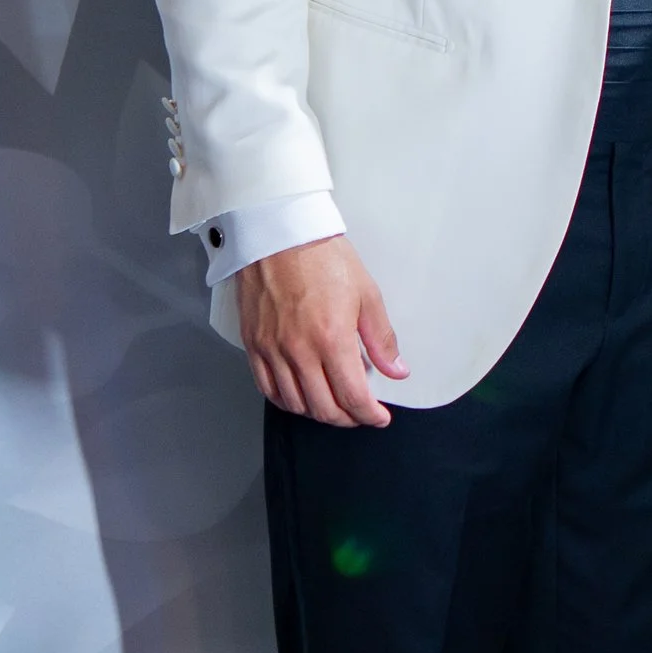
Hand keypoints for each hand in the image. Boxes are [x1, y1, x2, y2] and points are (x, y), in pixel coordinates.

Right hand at [234, 236, 404, 427]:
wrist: (280, 233)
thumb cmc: (322, 256)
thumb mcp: (366, 294)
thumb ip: (381, 339)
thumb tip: (397, 370)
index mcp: (332, 338)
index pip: (353, 397)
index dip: (370, 415)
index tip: (379, 416)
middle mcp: (299, 350)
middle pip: (324, 408)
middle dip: (348, 418)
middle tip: (360, 413)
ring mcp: (273, 350)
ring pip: (296, 403)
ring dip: (318, 412)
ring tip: (334, 405)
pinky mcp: (254, 344)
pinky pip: (268, 388)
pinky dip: (287, 401)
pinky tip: (301, 397)